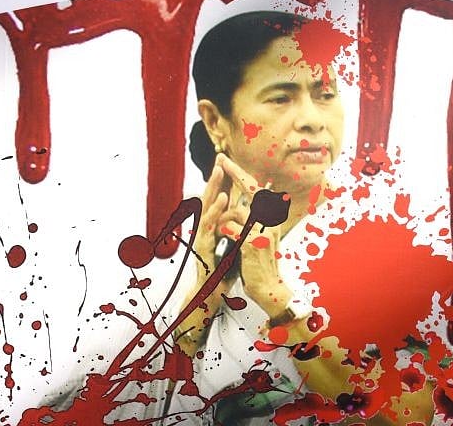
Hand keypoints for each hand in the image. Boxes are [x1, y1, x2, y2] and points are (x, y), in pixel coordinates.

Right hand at [194, 157, 231, 282]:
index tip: (229, 163)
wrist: (212, 294)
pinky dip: (215, 212)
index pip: (221, 200)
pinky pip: (209, 227)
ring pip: (207, 209)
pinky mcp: (203, 248)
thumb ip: (237, 228)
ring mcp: (203, 237)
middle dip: (216, 178)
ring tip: (219, 172)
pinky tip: (222, 201)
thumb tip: (248, 214)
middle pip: (211, 198)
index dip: (226, 182)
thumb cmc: (223, 269)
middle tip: (220, 158)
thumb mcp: (234, 244)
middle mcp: (207, 228)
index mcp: (215, 226)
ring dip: (214, 189)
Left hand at [215, 155, 291, 315]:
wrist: (269, 288)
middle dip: (236, 173)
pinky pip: (232, 229)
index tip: (230, 161)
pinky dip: (225, 233)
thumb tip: (259, 198)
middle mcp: (270, 221)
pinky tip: (227, 242)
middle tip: (222, 159)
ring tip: (221, 234)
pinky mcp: (253, 244)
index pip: (258, 190)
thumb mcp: (263, 236)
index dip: (243, 175)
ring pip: (237, 212)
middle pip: (252, 190)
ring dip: (224, 220)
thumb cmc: (261, 263)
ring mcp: (262, 231)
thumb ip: (258, 218)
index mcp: (271, 218)